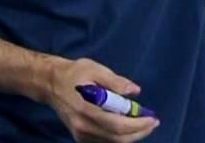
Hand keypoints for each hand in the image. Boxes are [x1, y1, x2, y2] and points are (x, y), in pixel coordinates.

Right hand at [44, 57, 158, 141]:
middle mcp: (83, 126)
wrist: (51, 84)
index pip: (116, 124)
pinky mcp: (80, 136)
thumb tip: (135, 91)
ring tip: (143, 124)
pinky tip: (128, 127)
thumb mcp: (95, 69)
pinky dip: (119, 137)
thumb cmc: (75, 73)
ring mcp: (81, 134)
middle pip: (116, 138)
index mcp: (86, 109)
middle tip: (153, 122)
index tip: (152, 118)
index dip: (137, 125)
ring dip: (131, 136)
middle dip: (139, 133)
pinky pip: (104, 142)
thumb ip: (116, 81)